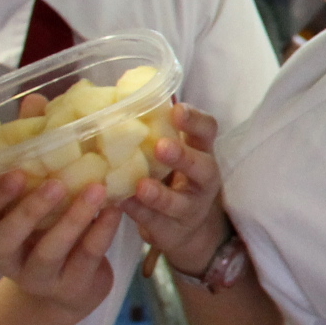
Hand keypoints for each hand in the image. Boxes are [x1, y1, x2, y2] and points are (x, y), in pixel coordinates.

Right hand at [0, 168, 124, 319]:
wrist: (71, 289)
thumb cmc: (50, 234)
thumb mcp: (39, 210)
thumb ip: (37, 174)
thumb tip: (41, 117)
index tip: (16, 172)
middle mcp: (8, 258)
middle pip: (6, 238)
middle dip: (30, 209)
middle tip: (56, 184)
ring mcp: (39, 277)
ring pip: (50, 251)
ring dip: (74, 219)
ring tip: (96, 190)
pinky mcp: (72, 287)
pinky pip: (86, 257)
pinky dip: (102, 231)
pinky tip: (115, 210)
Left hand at [124, 103, 232, 276]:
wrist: (187, 230)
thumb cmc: (172, 178)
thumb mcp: (172, 155)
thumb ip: (154, 132)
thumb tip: (117, 93)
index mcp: (201, 152)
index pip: (208, 131)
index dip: (195, 120)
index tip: (177, 110)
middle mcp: (202, 180)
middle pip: (203, 167)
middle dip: (183, 157)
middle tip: (162, 146)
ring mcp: (190, 208)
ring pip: (179, 203)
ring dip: (160, 194)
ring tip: (141, 186)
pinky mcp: (172, 231)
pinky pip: (155, 223)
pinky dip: (138, 213)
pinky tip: (119, 203)